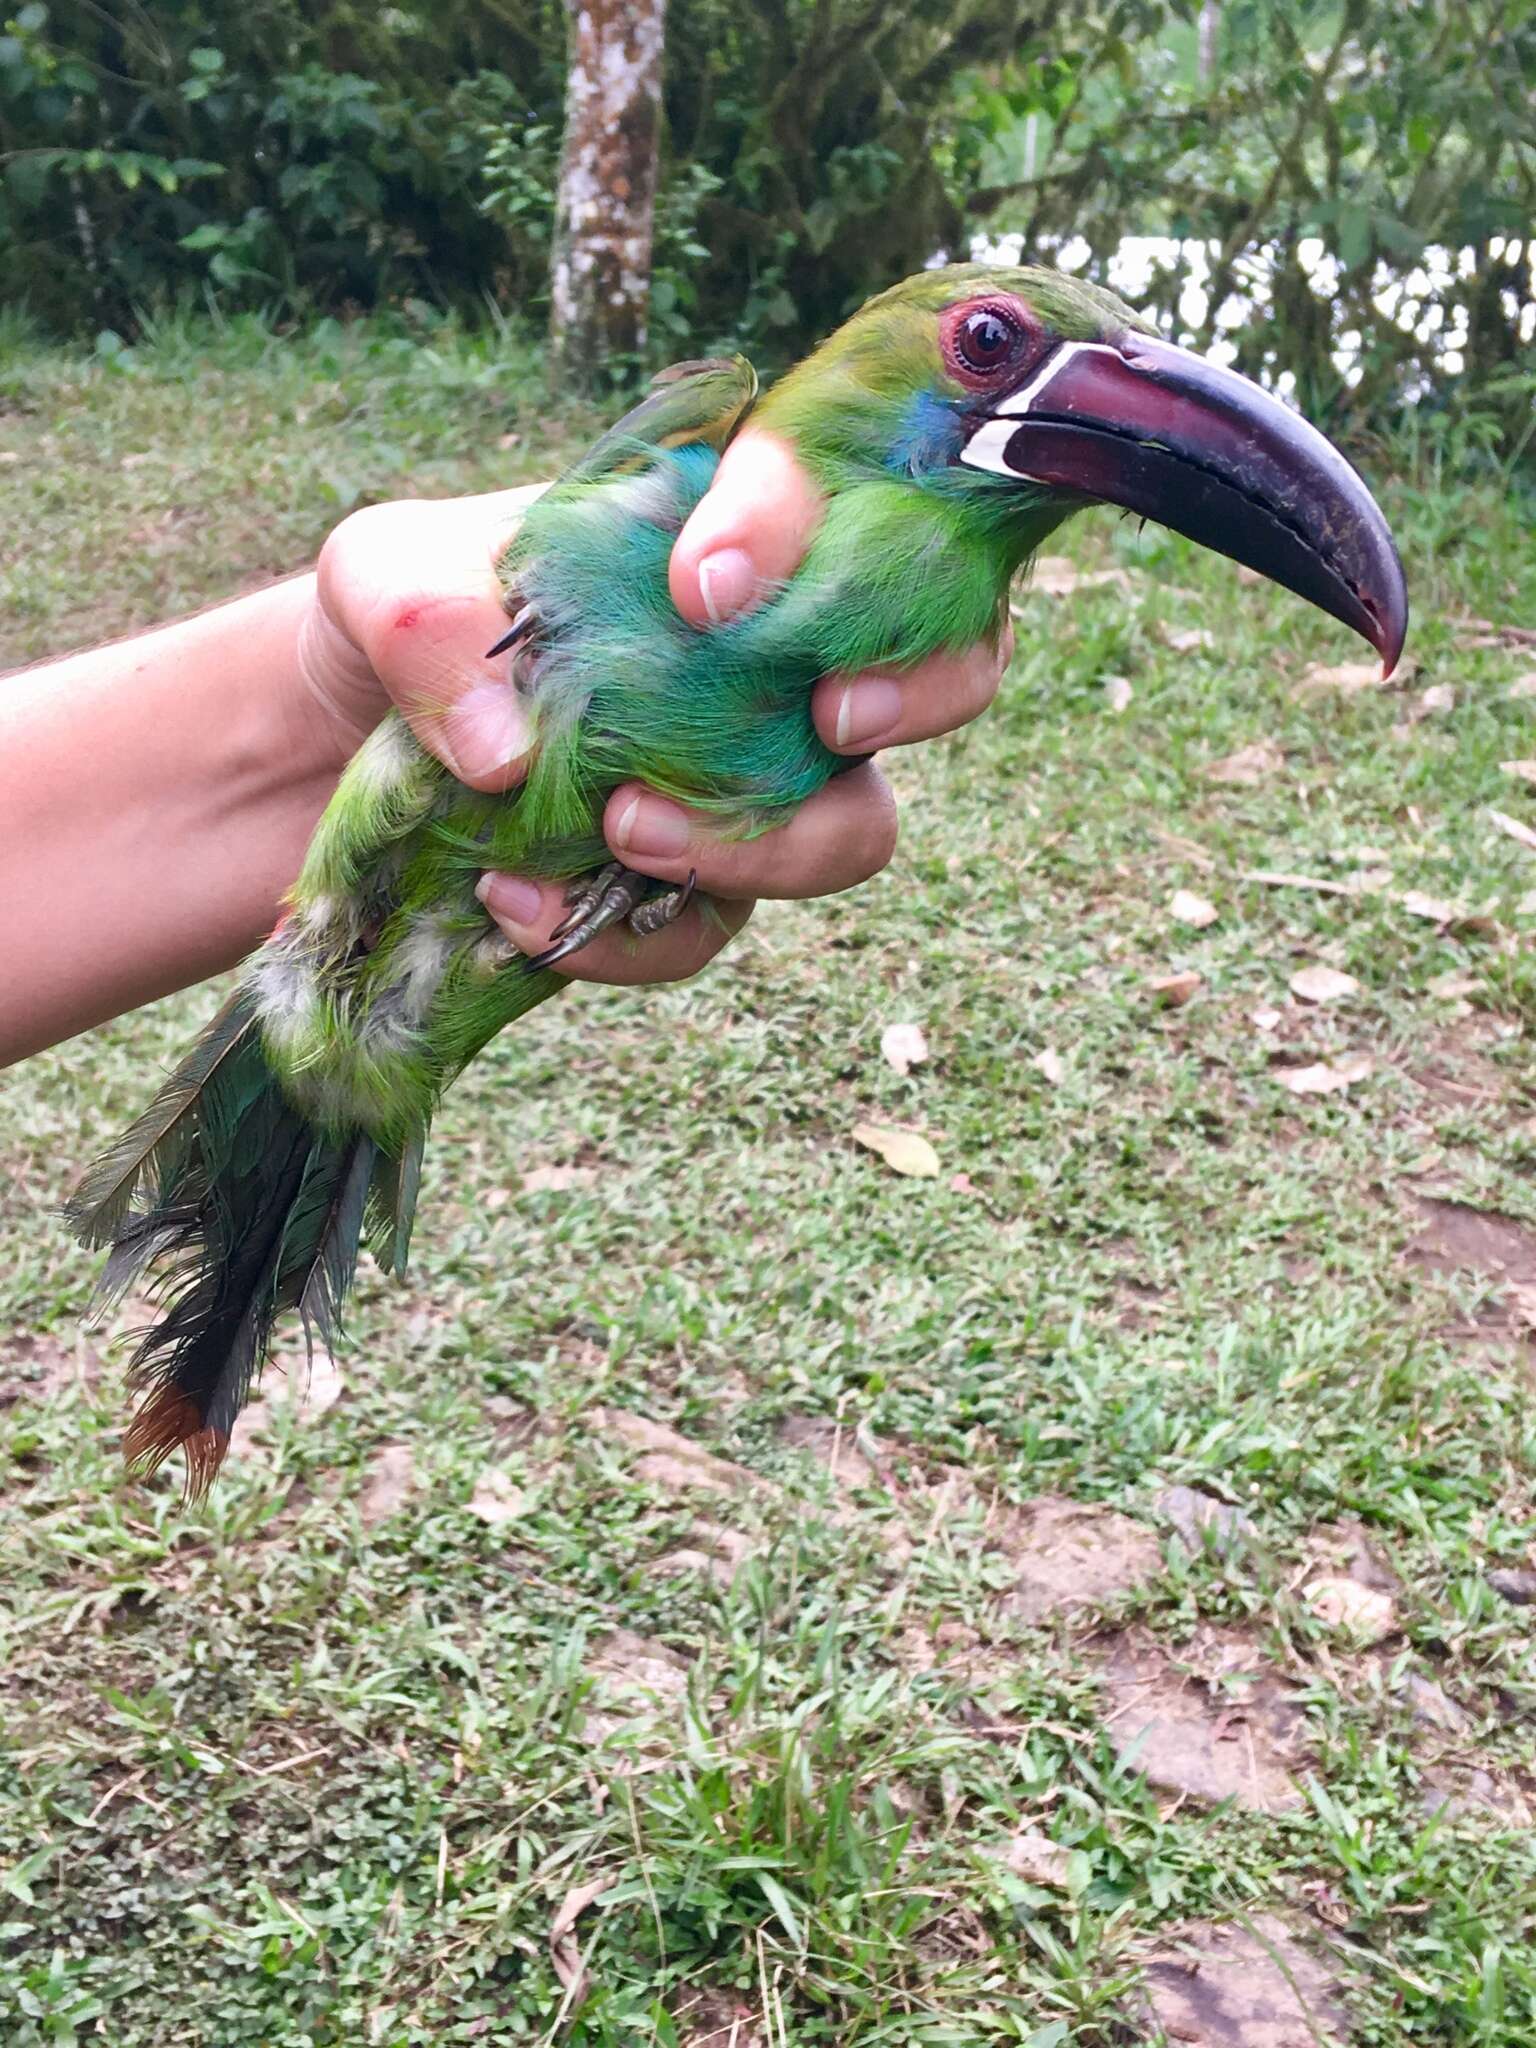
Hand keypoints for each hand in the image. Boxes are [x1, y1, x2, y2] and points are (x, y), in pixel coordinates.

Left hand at [299, 439, 1011, 985]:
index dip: (803, 526)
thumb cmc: (398, 622)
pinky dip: (633, 936)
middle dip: (920, 688)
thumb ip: (429, 619)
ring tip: (625, 831)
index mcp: (720, 532)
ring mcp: (754, 780)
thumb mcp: (379, 578)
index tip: (707, 583)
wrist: (346, 746)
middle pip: (937, 664)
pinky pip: (715, 927)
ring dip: (772, 843)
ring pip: (856, 827)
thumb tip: (513, 753)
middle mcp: (771, 656)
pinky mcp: (696, 886)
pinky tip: (521, 907)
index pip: (824, 491)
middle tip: (833, 715)